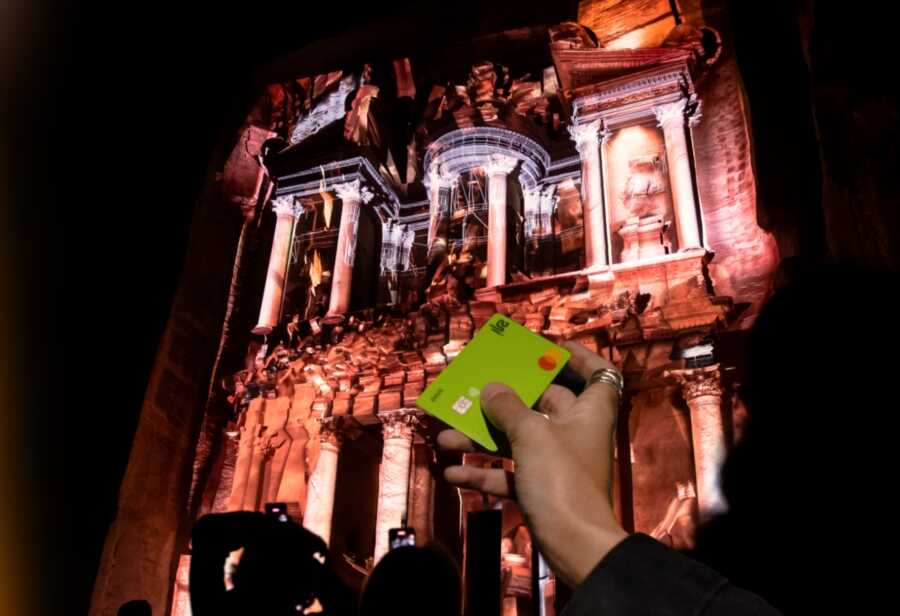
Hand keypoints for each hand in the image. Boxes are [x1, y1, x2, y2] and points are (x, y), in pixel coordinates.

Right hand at [437, 341, 628, 586]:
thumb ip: (508, 407)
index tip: (549, 348)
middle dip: (503, 400)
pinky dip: (484, 472)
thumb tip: (492, 387)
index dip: (579, 357)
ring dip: (481, 438)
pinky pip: (509, 473)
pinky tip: (452, 473)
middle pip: (541, 404)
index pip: (598, 374)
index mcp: (589, 412)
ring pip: (516, 440)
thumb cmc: (561, 479)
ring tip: (444, 436)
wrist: (574, 546)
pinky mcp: (541, 489)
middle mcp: (575, 433)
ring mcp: (557, 463)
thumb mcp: (531, 434)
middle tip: (473, 388)